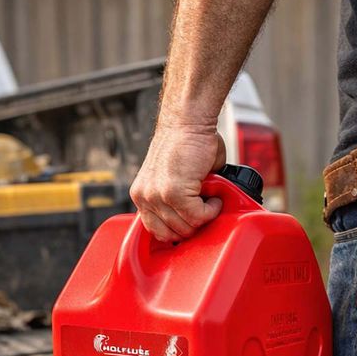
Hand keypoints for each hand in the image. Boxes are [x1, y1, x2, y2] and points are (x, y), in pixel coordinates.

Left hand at [130, 121, 226, 241]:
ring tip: (210, 199)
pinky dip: (212, 209)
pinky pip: (198, 216)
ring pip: (187, 226)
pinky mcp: (174, 193)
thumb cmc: (186, 143)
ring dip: (205, 216)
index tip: (193, 223)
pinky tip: (214, 197)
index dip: (179, 230)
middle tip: (205, 209)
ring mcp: (157, 196)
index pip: (156, 230)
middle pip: (173, 233)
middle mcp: (145, 197)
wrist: (188, 122)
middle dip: (194, 224)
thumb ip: (178, 200)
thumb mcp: (173, 179)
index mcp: (142, 194)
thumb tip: (196, 217)